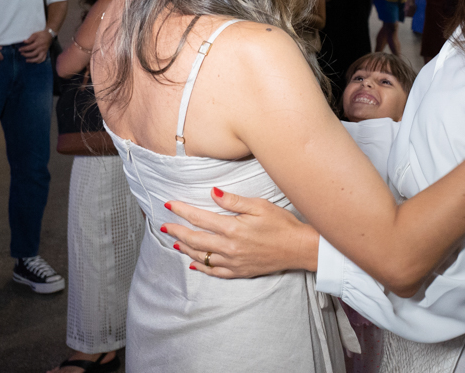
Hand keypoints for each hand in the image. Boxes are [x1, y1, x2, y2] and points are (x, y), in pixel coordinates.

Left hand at [20, 30, 52, 62]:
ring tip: (26, 60)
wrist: (49, 36)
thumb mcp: (35, 34)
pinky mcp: (45, 53)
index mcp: (38, 43)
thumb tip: (24, 41)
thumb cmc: (41, 35)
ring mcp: (44, 52)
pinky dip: (38, 61)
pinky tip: (34, 61)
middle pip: (33, 54)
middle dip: (26, 55)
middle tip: (21, 54)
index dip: (24, 49)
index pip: (29, 48)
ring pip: (38, 59)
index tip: (19, 49)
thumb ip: (29, 39)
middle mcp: (41, 48)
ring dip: (32, 60)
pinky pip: (42, 59)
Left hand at [163, 189, 318, 277]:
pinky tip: (194, 263)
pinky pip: (215, 272)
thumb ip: (233, 201)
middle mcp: (229, 248)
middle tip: (165, 225)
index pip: (199, 218)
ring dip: (185, 249)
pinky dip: (202, 268)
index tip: (169, 204)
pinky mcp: (240, 271)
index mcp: (232, 229)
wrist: (300, 248)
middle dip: (177, 231)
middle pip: (195, 239)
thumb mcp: (259, 206)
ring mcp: (233, 262)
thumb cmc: (283, 225)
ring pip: (201, 257)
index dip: (182, 210)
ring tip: (174, 242)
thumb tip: (212, 192)